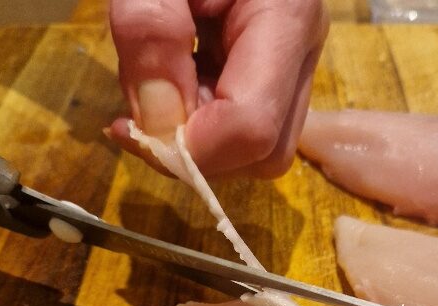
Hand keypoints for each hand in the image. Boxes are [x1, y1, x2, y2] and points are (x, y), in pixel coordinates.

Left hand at [108, 0, 328, 177]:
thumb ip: (148, 35)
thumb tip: (157, 127)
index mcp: (287, 18)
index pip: (252, 126)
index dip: (192, 146)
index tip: (133, 125)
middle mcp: (304, 53)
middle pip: (264, 154)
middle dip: (197, 152)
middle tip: (142, 110)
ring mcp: (296, 67)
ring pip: (258, 153)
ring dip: (196, 140)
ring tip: (157, 85)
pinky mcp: (277, 75)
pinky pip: (246, 130)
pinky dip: (200, 126)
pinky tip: (172, 86)